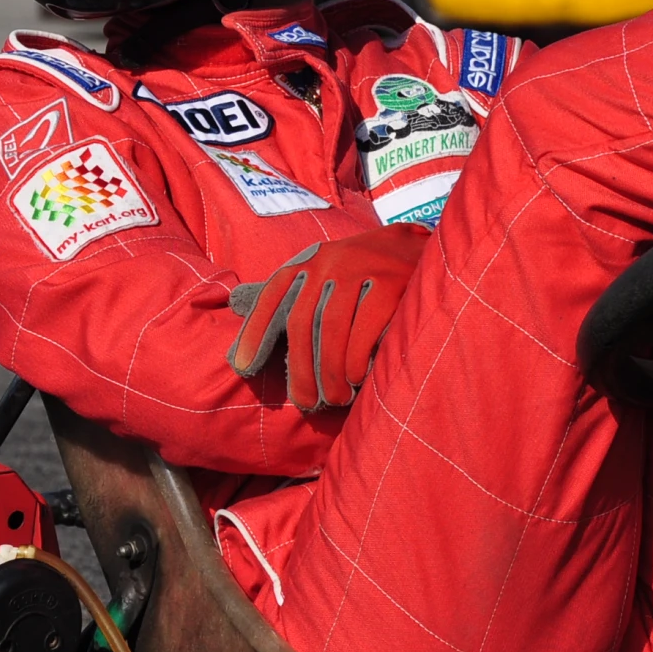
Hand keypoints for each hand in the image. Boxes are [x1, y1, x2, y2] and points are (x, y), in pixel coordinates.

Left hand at [227, 224, 432, 411]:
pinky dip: (357, 357)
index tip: (242, 368)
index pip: (273, 295)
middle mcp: (330, 261)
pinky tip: (356, 377)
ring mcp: (362, 268)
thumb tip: (231, 303)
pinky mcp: (392, 281)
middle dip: (298, 369)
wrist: (421, 249)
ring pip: (332, 328)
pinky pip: (367, 326)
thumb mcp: (324, 272)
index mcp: (309, 261)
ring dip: (329, 372)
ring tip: (334, 399)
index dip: (254, 332)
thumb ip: (288, 292)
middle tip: (305, 402)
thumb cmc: (364, 273)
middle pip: (301, 322)